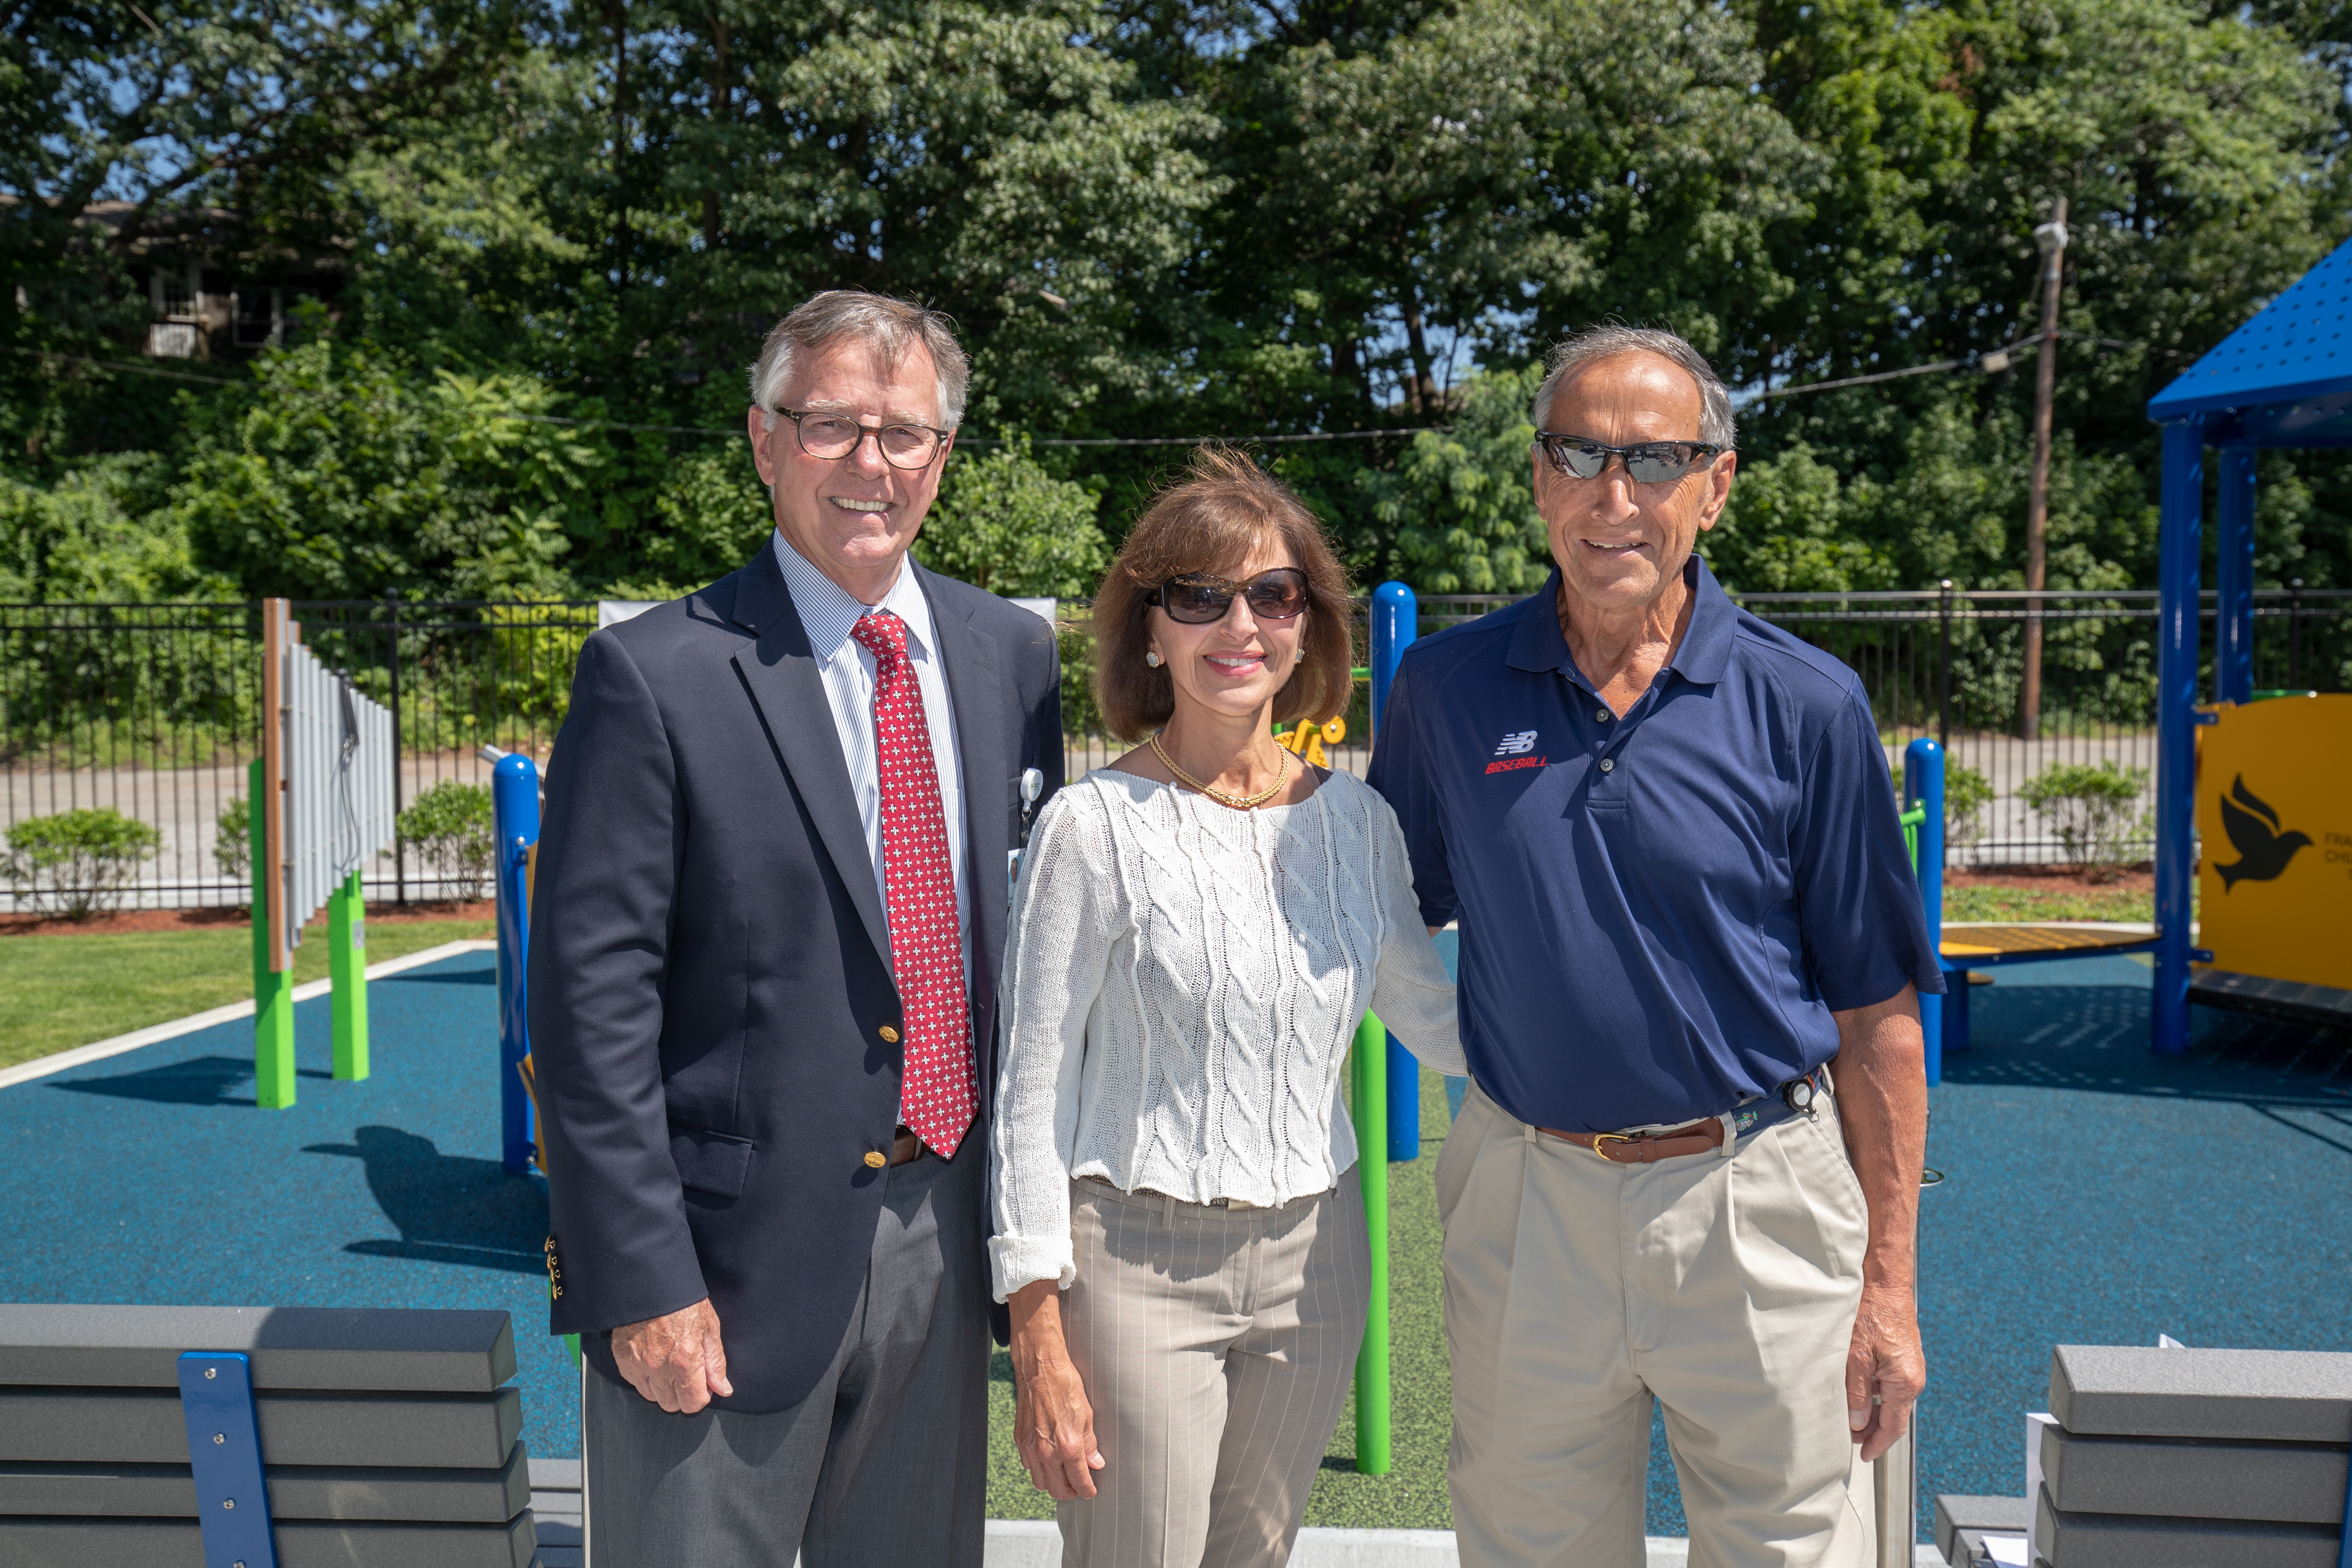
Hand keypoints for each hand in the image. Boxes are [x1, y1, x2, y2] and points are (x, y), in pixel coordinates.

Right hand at [612, 1298, 732, 1413]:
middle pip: (671, 1405)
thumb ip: (715, 1363)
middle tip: (686, 1373)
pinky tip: (652, 1359)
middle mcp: (659, 1369)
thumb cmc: (684, 1302)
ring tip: (668, 1364)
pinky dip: (644, 1377)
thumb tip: (723, 1389)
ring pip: (651, 1397)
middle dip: (682, 1394)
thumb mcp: (709, 1328)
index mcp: (684, 1363)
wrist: (652, 1282)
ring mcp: (637, 1365)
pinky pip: (634, 1383)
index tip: (702, 1383)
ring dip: (662, 1388)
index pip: (692, 1404)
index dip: (701, 1396)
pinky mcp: (622, 1359)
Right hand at [1009, 1280, 1103, 1499]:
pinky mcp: (1020, 1439)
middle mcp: (1047, 1451)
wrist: (1039, 1367)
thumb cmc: (1065, 1384)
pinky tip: (1048, 1459)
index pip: (1079, 1482)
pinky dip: (1038, 1468)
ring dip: (1052, 1484)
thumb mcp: (1087, 1413)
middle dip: (1070, 1492)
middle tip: (1078, 1487)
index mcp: (1068, 1445)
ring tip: (1063, 1475)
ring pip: (1040, 1483)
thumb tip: (1095, 1463)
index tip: (1090, 1491)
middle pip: (1057, 1490)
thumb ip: (1090, 1443)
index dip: (1087, 1490)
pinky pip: (1028, 1466)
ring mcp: (1031, 1447)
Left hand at [1845, 1279, 1924, 1461]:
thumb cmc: (1870, 1314)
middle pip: (1892, 1417)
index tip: (1862, 1456)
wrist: (1885, 1283)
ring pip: (1890, 1402)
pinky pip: (1890, 1386)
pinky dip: (1874, 1395)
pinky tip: (1855, 1394)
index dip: (1876, 1445)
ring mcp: (1911, 1368)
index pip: (1892, 1427)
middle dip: (1871, 1431)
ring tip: (1847, 1418)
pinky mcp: (1904, 1358)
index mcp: (1904, 1382)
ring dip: (1870, 1412)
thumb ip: (1855, 1393)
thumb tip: (1855, 1423)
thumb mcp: (1854, 1356)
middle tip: (1847, 1438)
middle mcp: (1913, 1378)